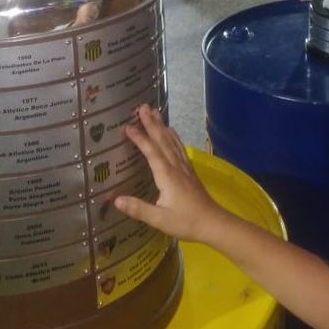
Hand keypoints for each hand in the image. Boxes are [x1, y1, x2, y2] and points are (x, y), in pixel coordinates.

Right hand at [114, 105, 221, 240]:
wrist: (213, 223)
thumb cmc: (186, 221)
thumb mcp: (159, 219)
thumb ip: (138, 209)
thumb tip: (115, 200)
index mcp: (167, 175)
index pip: (151, 152)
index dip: (140, 138)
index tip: (128, 126)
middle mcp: (176, 166)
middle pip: (162, 140)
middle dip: (152, 123)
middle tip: (142, 106)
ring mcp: (184, 167)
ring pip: (171, 141)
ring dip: (162, 126)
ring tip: (155, 111)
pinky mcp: (189, 171)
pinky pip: (179, 148)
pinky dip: (173, 136)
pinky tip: (171, 131)